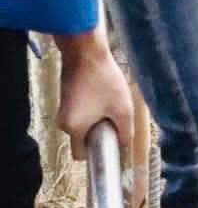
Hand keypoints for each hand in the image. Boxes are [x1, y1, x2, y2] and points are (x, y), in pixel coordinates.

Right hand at [54, 31, 132, 160]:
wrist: (86, 53)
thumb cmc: (104, 80)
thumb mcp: (123, 108)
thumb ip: (125, 131)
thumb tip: (125, 145)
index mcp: (73, 128)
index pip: (80, 154)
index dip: (97, 152)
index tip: (111, 141)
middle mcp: (63, 122)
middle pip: (83, 138)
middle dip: (100, 132)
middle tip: (115, 116)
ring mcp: (63, 110)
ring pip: (84, 124)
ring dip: (98, 118)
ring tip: (111, 102)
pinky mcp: (67, 98)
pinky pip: (81, 113)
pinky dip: (93, 109)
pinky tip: (104, 94)